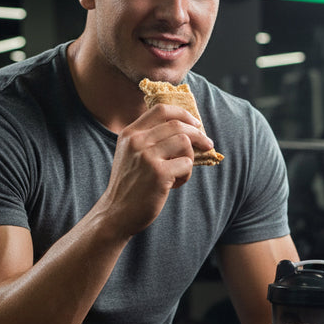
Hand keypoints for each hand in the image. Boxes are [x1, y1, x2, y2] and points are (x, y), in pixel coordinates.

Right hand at [101, 103, 214, 236]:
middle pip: (178, 125)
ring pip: (185, 142)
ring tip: (180, 173)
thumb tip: (186, 129)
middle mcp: (137, 141)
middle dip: (198, 135)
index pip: (161, 110)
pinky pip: (186, 164)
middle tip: (207, 145)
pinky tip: (174, 184)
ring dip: (190, 158)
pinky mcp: (158, 173)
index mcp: (130, 133)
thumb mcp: (130, 155)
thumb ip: (149, 139)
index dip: (183, 114)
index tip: (196, 124)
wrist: (116, 213)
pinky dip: (186, 175)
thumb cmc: (129, 186)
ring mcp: (147, 156)